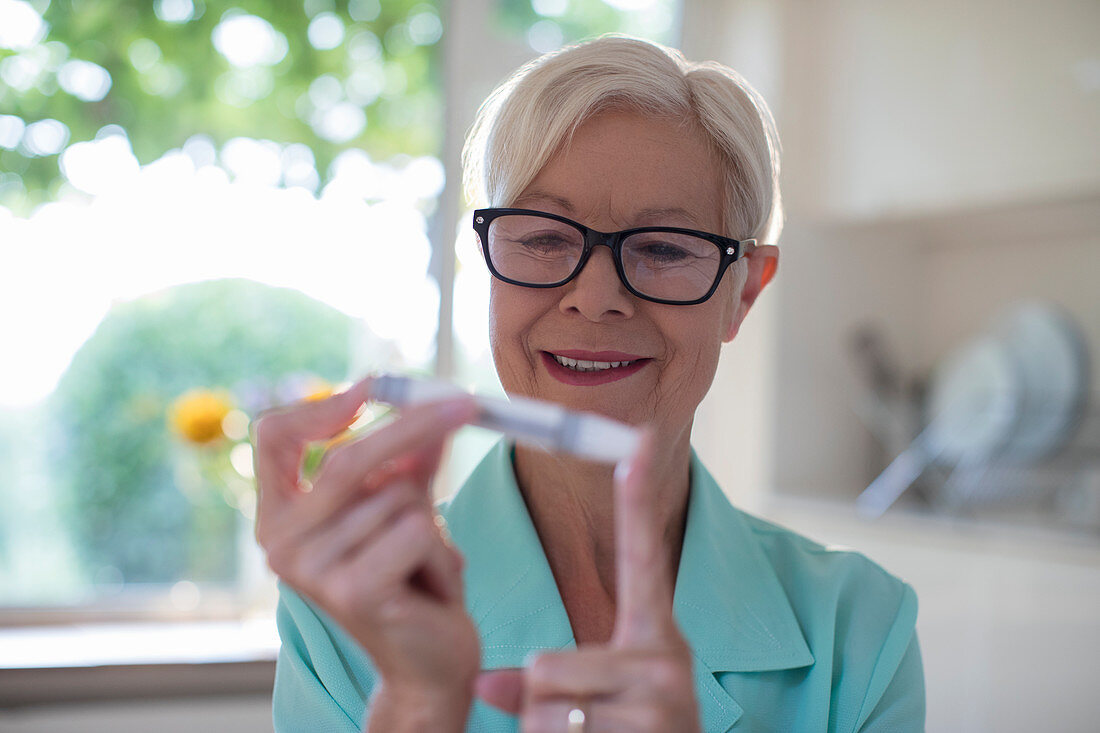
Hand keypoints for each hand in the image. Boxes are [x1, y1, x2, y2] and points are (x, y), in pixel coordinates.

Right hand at [252, 380, 480, 728]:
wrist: (427, 663)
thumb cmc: (411, 580)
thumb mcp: (404, 509)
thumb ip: (409, 460)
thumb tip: (432, 404)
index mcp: (280, 517)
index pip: (273, 437)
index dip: (321, 405)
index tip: (374, 385)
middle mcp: (281, 543)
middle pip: (348, 456)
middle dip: (414, 425)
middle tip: (465, 404)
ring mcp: (312, 571)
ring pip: (396, 495)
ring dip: (431, 519)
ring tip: (424, 562)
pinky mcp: (352, 591)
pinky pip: (416, 529)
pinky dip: (440, 550)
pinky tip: (430, 586)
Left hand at [476, 432, 700, 731]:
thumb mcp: (601, 697)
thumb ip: (551, 675)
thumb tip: (486, 683)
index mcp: (657, 639)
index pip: (643, 560)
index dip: (635, 502)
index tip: (633, 441)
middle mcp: (667, 662)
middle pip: (544, 663)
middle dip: (541, 704)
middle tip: (586, 724)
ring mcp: (658, 703)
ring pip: (539, 705)